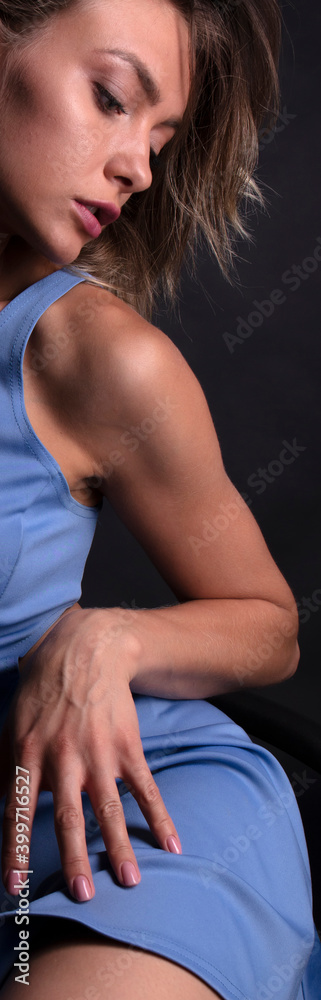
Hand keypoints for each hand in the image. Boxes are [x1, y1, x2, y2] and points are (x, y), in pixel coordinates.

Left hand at [0, 606, 181, 901]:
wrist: (86, 650)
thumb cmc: (42, 692)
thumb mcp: (10, 725)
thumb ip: (3, 768)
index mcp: (29, 753)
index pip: (20, 810)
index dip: (15, 848)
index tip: (15, 885)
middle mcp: (63, 756)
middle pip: (68, 816)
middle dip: (74, 858)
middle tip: (81, 894)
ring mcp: (99, 752)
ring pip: (109, 807)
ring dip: (119, 846)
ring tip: (129, 881)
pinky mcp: (127, 746)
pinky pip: (145, 786)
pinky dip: (160, 816)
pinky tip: (172, 844)